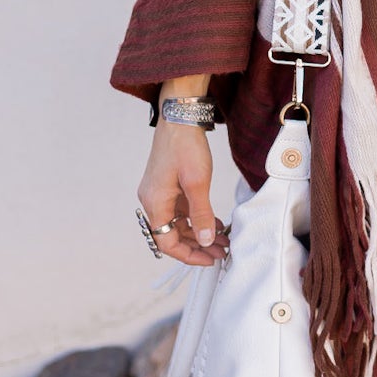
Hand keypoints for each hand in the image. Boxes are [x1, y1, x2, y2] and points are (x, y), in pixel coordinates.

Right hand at [138, 122, 228, 267]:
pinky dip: (197, 219)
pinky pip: (181, 211)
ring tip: (222, 240)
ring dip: (199, 233)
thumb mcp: (198, 183)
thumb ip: (202, 214)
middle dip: (197, 246)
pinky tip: (215, 224)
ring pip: (178, 224)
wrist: (180, 117)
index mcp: (155, 203)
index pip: (167, 242)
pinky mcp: (167, 186)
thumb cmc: (185, 146)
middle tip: (221, 252)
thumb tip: (206, 240)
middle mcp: (153, 201)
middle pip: (172, 236)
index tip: (209, 259)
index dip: (188, 255)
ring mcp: (159, 194)